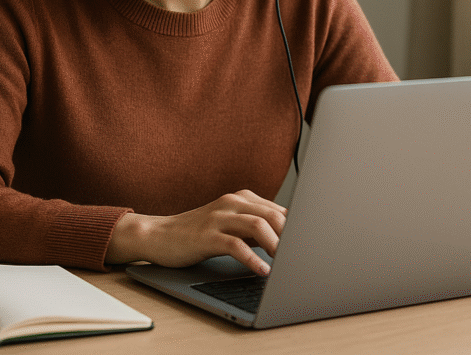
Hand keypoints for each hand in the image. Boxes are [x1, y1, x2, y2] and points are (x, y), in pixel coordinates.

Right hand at [107, 190, 286, 275]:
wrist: (160, 234)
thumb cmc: (198, 233)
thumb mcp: (232, 227)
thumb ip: (257, 230)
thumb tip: (289, 241)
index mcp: (242, 199)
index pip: (279, 210)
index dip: (297, 228)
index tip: (310, 245)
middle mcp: (232, 203)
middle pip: (273, 214)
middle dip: (291, 236)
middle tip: (302, 255)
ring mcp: (218, 217)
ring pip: (258, 225)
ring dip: (276, 246)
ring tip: (286, 263)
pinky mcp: (206, 235)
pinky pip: (235, 244)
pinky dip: (253, 259)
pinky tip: (262, 270)